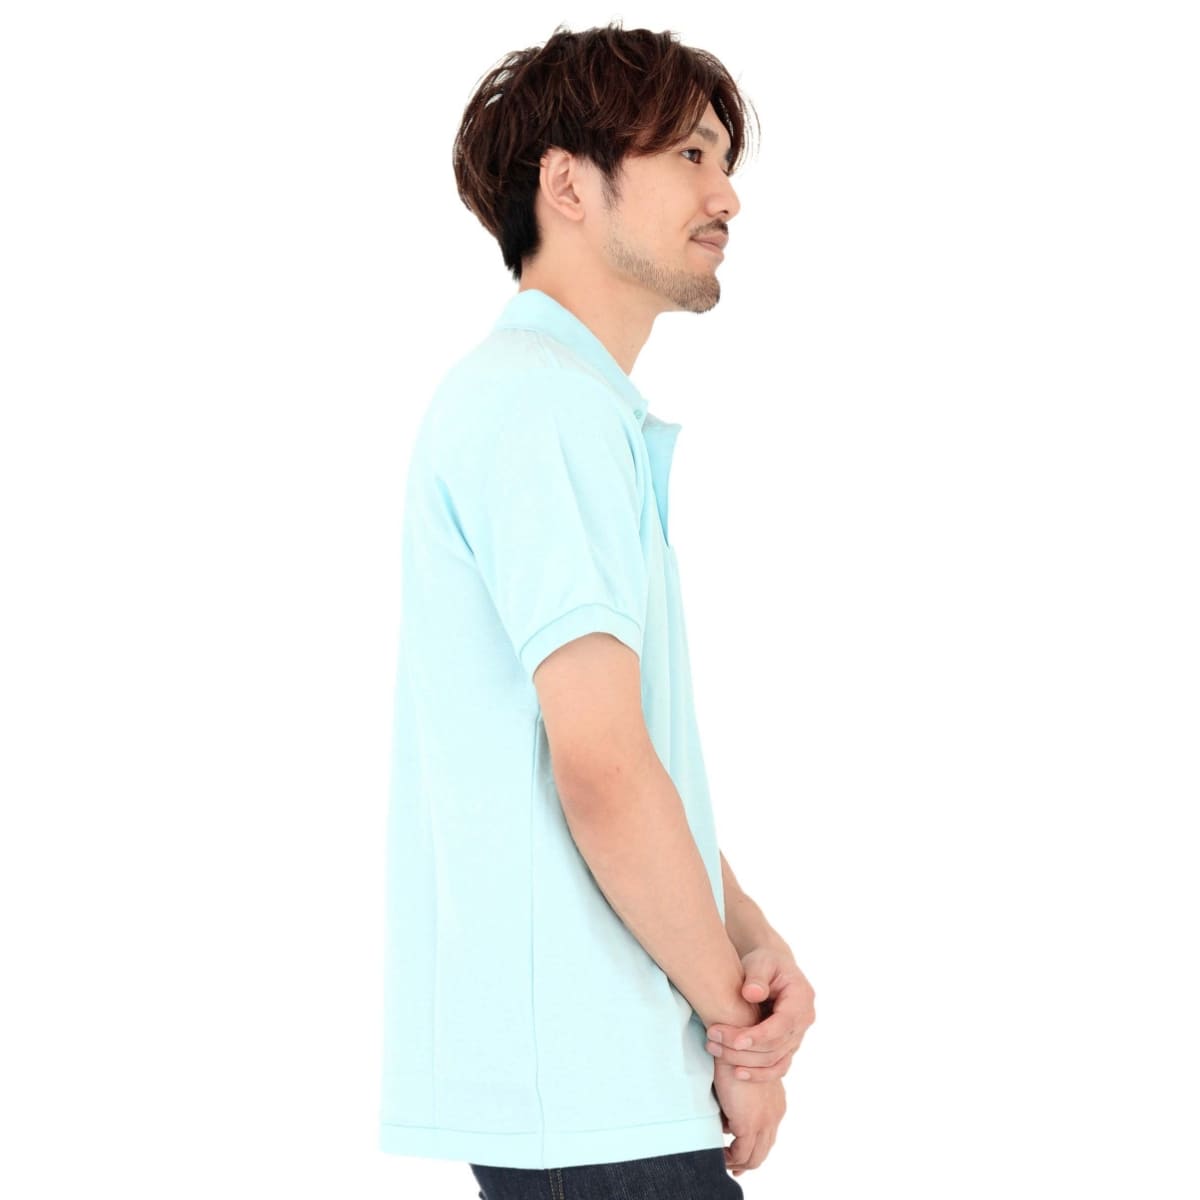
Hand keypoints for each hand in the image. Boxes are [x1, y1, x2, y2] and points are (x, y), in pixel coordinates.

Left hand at [704, 944, 814, 1081]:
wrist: (770, 970)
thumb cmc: (765, 963)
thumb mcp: (761, 962)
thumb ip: (757, 976)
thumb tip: (752, 994)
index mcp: (802, 999)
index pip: (782, 1025)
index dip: (759, 1036)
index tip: (734, 1040)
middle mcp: (803, 1021)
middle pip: (776, 1046)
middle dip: (743, 1048)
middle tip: (712, 1038)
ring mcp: (797, 1037)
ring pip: (774, 1061)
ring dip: (744, 1061)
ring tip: (714, 1049)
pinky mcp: (787, 1047)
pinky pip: (777, 1068)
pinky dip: (758, 1074)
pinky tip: (736, 1073)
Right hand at [711, 1055, 785, 1175]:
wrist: (735, 1036)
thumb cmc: (734, 1049)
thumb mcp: (741, 1080)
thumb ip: (740, 1101)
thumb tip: (728, 1122)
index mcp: (776, 1101)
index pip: (769, 1133)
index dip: (754, 1145)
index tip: (738, 1151)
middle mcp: (776, 1113)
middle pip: (765, 1148)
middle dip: (749, 1160)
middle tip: (731, 1164)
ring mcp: (765, 1120)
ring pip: (756, 1156)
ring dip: (738, 1162)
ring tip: (723, 1160)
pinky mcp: (749, 1123)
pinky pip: (742, 1154)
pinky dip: (731, 1158)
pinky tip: (720, 1154)